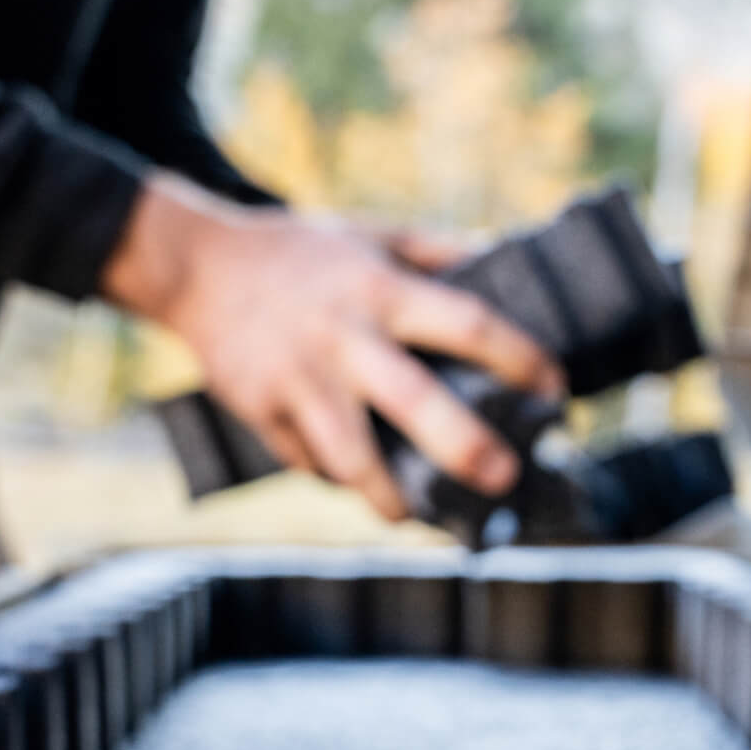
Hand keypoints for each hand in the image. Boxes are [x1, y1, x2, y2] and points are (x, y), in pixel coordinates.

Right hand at [103, 173, 564, 520]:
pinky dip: (336, 478)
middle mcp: (345, 338)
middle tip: (505, 478)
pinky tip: (358, 485)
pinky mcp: (262, 411)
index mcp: (380, 290)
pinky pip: (309, 461)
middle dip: (465, 448)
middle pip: (416, 402)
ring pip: (352, 458)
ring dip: (389, 497)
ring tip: (417, 515)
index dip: (517, 356)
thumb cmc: (298, 252)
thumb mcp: (370, 234)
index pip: (466, 323)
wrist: (196, 267)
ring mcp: (300, 381)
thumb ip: (436, 250)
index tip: (554, 387)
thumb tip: (506, 256)